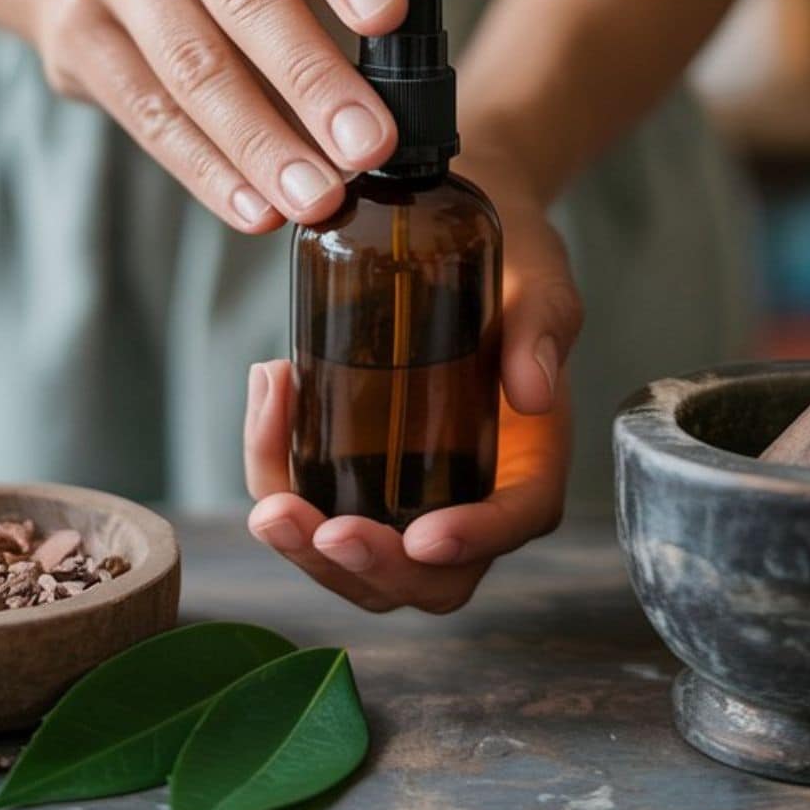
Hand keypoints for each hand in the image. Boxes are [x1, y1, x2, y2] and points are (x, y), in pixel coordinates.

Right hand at [32, 0, 407, 231]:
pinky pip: (151, 114)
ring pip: (194, 65)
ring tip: (318, 195)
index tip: (389, 18)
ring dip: (263, 143)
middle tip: (370, 143)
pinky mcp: (77, 34)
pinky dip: (210, 170)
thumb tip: (396, 101)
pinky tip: (256, 207)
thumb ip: (332, 2)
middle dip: (313, 78)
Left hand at [246, 149, 581, 610]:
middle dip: (366, 566)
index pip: (512, 522)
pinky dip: (277, 468)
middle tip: (316, 529)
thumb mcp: (539, 281)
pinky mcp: (355, 464)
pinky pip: (312, 499)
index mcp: (528, 461)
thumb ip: (542, 328)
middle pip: (424, 578)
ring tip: (268, 498)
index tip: (422, 537)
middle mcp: (469, 492)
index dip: (472, 541)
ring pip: (358, 562)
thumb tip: (534, 392)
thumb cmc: (508, 262)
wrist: (448, 231)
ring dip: (304, 546)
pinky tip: (268, 394)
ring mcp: (407, 489)